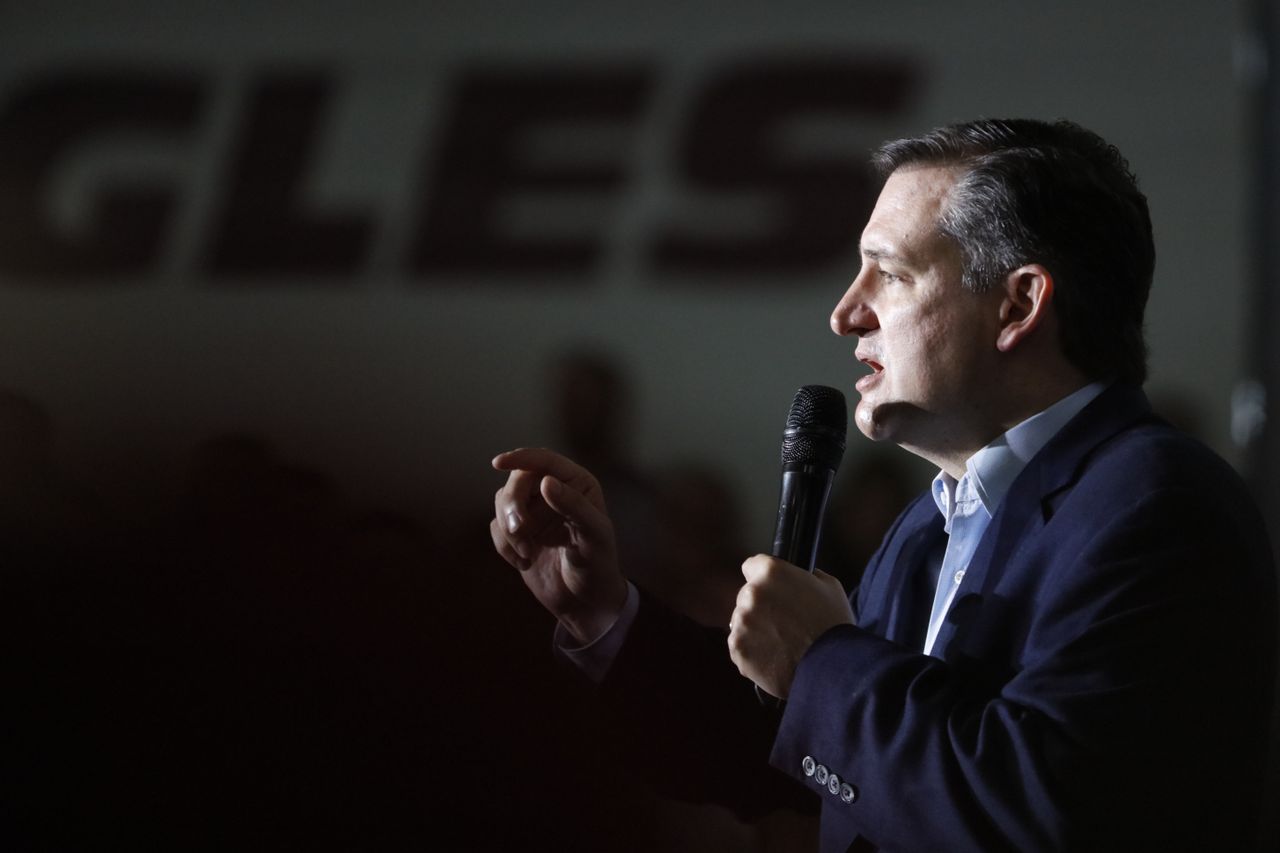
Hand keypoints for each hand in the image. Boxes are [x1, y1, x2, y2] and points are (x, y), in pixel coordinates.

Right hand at [490, 448, 627, 644]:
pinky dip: (505, 547)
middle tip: (519, 530)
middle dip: (513, 505)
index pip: (545, 460)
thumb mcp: (593, 535)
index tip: (498, 463)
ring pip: (502, 503)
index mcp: (576, 484)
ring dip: (510, 531)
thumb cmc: (598, 565)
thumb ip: (573, 506)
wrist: (584, 602)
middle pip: (517, 480)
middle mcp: (553, 492)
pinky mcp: (517, 533)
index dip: (521, 458)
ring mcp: (533, 512)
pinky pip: (496, 528)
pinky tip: (525, 562)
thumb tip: (545, 481)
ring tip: (528, 553)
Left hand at [728, 555, 852, 698]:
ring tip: (780, 644)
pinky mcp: (737, 648)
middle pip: (747, 596)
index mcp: (770, 572)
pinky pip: (740, 646)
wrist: (829, 667)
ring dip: (755, 630)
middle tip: (782, 622)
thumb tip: (804, 576)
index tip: (772, 590)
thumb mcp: (829, 587)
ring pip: (742, 622)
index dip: (763, 578)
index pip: (752, 566)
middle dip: (760, 607)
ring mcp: (741, 622)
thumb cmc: (832, 625)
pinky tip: (773, 657)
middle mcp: (751, 594)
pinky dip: (752, 652)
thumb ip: (808, 576)